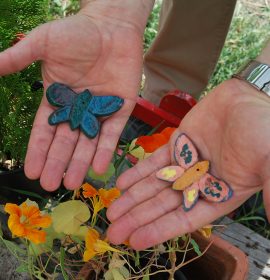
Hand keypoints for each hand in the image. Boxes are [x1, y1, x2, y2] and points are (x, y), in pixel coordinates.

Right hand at [0, 0, 153, 189]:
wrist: (112, 26)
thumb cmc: (77, 32)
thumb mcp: (43, 44)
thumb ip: (18, 58)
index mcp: (58, 99)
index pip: (45, 131)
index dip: (39, 151)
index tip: (31, 171)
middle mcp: (78, 110)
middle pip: (66, 142)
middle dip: (57, 163)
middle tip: (51, 185)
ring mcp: (100, 111)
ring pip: (88, 143)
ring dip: (80, 163)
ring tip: (72, 182)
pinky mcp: (120, 109)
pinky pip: (112, 133)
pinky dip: (106, 150)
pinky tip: (99, 168)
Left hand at [107, 79, 269, 249]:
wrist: (250, 97)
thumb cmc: (264, 130)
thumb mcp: (268, 163)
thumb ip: (269, 191)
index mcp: (219, 195)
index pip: (184, 219)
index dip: (159, 231)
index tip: (135, 241)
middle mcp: (199, 183)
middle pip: (163, 206)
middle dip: (138, 218)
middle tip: (113, 232)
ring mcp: (186, 163)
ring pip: (155, 185)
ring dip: (133, 197)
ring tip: (112, 211)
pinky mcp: (177, 144)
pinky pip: (154, 161)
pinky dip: (138, 171)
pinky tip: (121, 182)